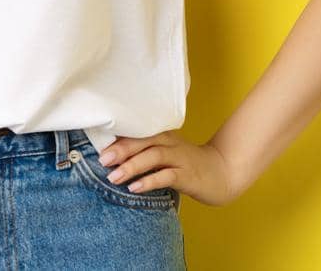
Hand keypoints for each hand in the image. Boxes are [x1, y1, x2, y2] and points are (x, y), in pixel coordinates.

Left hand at [97, 130, 252, 206]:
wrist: (222, 172)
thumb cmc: (187, 164)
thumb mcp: (165, 154)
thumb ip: (145, 152)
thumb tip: (113, 157)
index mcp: (162, 135)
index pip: (137, 132)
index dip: (117, 139)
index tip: (98, 146)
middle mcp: (170, 143)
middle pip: (142, 141)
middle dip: (121, 150)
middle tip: (103, 160)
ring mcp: (180, 158)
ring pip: (153, 156)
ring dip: (132, 166)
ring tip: (114, 177)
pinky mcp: (188, 175)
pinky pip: (166, 176)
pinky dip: (150, 181)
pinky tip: (135, 188)